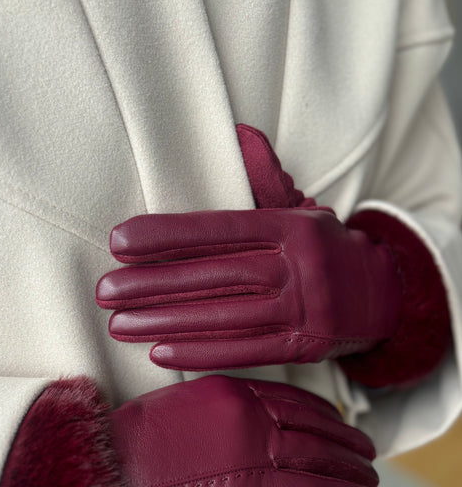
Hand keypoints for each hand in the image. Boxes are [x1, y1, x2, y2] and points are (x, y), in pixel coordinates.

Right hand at [0, 374, 378, 486]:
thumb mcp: (180, 407)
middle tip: (369, 455)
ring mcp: (250, 450)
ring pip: (321, 460)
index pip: (296, 401)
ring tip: (371, 482)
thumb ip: (222, 413)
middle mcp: (248, 414)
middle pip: (316, 430)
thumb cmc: (131, 442)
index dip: (328, 417)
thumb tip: (252, 430)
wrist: (101, 469)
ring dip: (352, 472)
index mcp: (230, 390)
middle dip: (348, 444)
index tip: (344, 426)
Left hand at [96, 207, 401, 370]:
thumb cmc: (324, 247)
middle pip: (215, 275)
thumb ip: (265, 178)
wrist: (382, 294)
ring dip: (167, 323)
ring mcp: (301, 310)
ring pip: (225, 316)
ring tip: (120, 324)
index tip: (119, 242)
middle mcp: (297, 267)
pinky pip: (245, 352)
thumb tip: (239, 132)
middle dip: (154, 284)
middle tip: (105, 291)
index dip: (168, 236)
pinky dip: (201, 354)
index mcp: (290, 226)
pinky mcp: (302, 347)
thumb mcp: (302, 208)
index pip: (220, 229)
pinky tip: (160, 353)